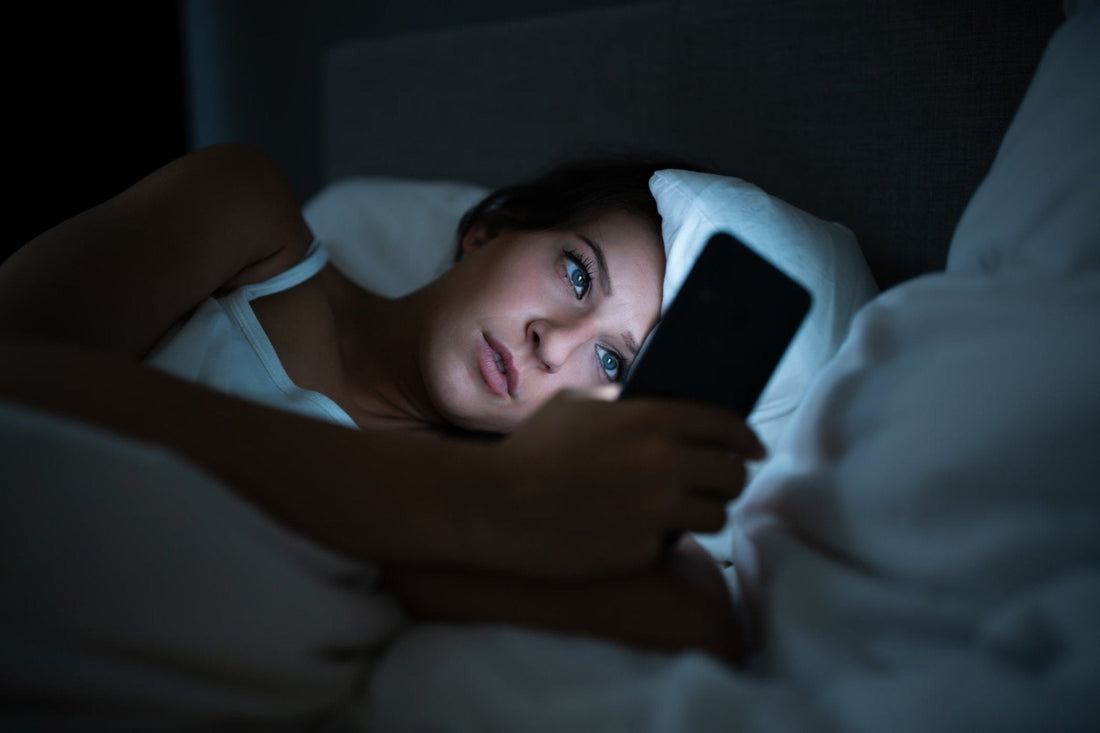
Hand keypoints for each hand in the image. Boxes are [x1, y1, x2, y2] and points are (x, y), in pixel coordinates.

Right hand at [471, 388, 765, 577]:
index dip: (746, 438)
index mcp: (652, 419)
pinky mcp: (641, 550)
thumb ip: (623, 402)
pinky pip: (673, 545)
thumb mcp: (577, 405)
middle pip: (732, 474)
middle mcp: (663, 463)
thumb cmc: (531, 450)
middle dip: (729, 479)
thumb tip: (654, 405)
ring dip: (704, 513)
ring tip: (683, 514)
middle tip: (717, 486)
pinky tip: (639, 533)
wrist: (494, 505)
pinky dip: (662, 540)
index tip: (754, 449)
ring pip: (715, 515)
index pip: (726, 426)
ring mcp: (655, 510)